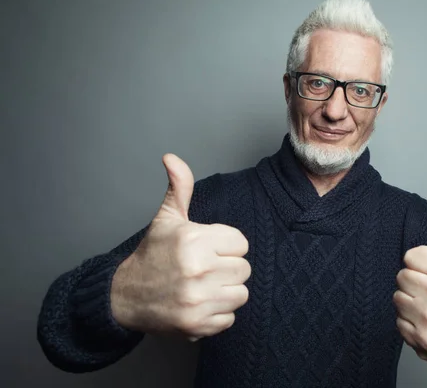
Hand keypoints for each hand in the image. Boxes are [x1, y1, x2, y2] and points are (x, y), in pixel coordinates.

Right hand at [111, 154, 250, 340]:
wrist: (125, 296)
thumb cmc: (152, 255)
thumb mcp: (166, 219)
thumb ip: (179, 188)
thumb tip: (172, 158)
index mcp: (194, 241)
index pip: (241, 243)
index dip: (226, 245)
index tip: (209, 249)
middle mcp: (198, 271)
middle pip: (244, 269)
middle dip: (227, 268)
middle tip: (206, 269)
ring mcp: (198, 300)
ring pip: (241, 294)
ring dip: (226, 291)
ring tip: (204, 286)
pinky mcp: (197, 325)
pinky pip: (230, 318)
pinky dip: (217, 314)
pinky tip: (200, 304)